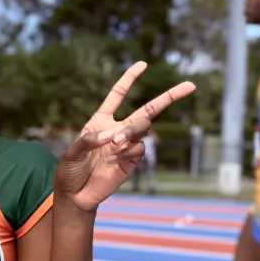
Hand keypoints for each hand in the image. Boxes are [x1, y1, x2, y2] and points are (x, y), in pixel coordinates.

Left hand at [51, 63, 195, 211]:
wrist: (76, 195)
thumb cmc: (69, 171)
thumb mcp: (71, 153)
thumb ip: (88, 140)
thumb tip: (112, 135)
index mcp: (101, 121)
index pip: (118, 95)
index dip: (130, 79)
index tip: (143, 64)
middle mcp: (118, 130)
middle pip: (148, 109)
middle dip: (170, 97)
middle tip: (190, 86)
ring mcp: (127, 145)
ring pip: (144, 127)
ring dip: (133, 130)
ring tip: (117, 142)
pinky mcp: (132, 161)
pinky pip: (139, 148)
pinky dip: (129, 151)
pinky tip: (114, 159)